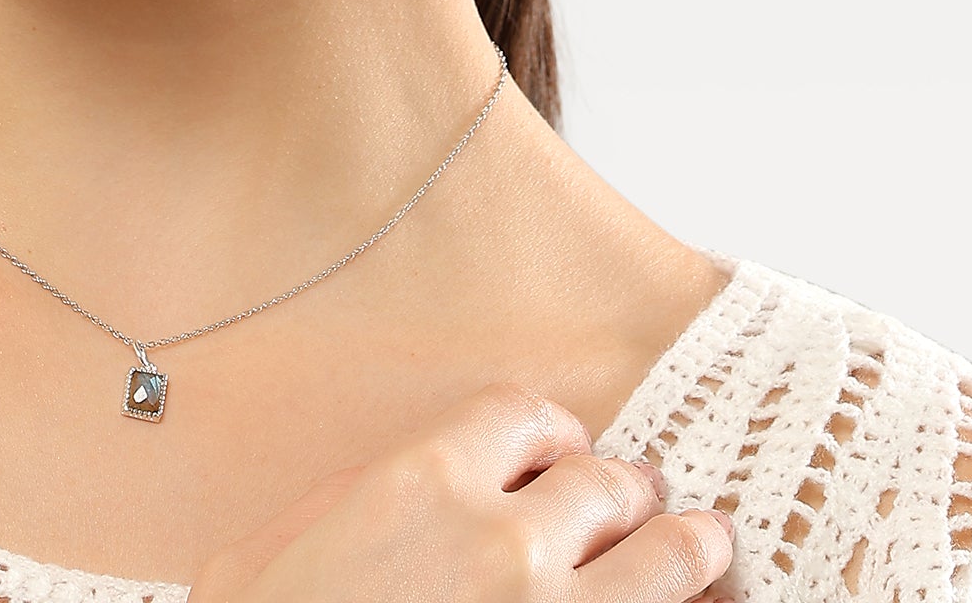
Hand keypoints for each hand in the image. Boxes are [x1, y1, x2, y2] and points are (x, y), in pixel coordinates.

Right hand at [188, 382, 734, 602]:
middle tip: (636, 501)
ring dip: (691, 547)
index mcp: (422, 485)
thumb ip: (342, 502)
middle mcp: (505, 542)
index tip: (558, 453)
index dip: (548, 432)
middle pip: (605, 481)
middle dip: (620, 489)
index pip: (523, 415)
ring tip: (710, 545)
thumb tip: (392, 483)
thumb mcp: (261, 557)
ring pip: (669, 556)